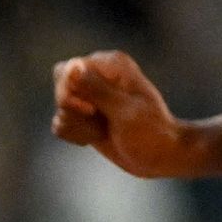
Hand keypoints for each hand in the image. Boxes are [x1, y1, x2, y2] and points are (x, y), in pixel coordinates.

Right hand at [49, 50, 205, 178]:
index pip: (67, 70)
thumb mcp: (125, 111)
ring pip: (61, 109)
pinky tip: (96, 137)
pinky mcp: (85, 116)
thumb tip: (72, 67)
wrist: (161, 156)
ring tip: (104, 130)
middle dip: (72, 111)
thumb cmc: (150, 132)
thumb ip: (96, 89)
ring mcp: (90, 96)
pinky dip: (75, 135)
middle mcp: (98, 75)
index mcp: (111, 65)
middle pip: (60, 87)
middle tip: (98, 120)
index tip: (91, 110)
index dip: (70, 93)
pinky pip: (60, 124)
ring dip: (78, 127)